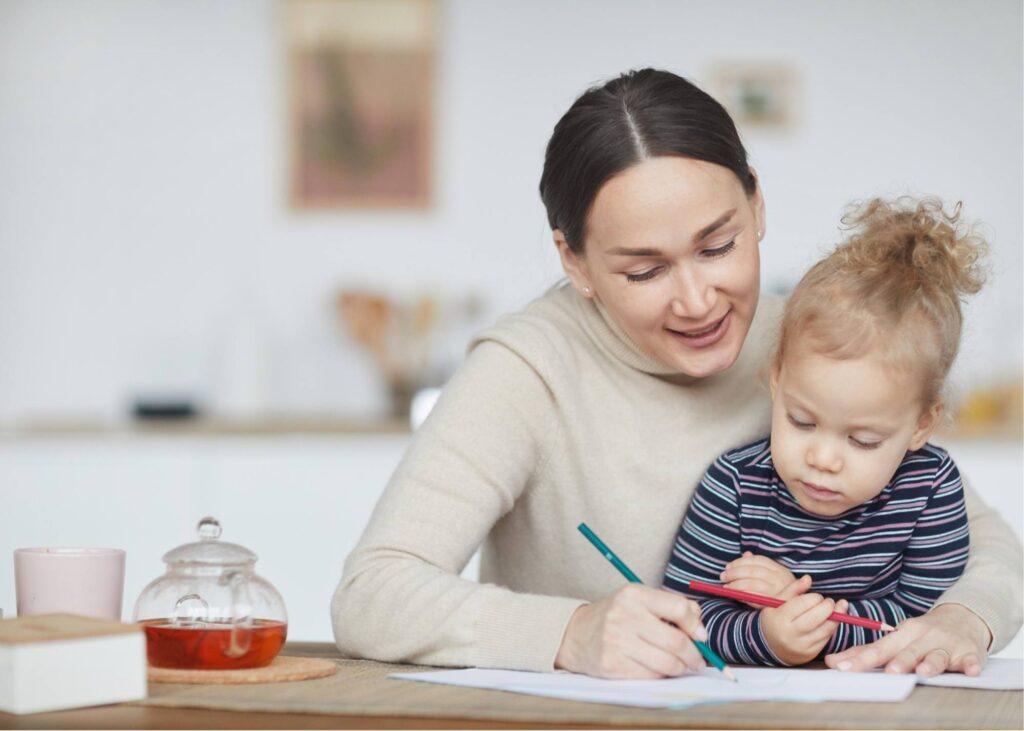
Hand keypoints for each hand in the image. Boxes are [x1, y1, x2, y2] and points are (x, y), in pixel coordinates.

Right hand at [554, 584, 708, 678]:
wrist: (577, 634)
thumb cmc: (617, 616)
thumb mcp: (639, 600)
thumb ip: (672, 607)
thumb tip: (701, 632)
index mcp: (634, 594)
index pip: (679, 608)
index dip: (695, 625)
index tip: (700, 636)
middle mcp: (624, 616)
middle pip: (676, 641)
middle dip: (694, 656)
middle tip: (697, 660)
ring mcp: (616, 642)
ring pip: (667, 663)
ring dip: (680, 668)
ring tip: (678, 666)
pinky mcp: (612, 665)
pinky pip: (651, 677)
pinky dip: (661, 676)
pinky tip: (657, 669)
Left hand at [720, 551, 796, 600]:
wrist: (794, 614)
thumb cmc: (781, 593)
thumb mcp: (773, 577)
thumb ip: (759, 566)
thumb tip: (746, 554)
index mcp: (780, 569)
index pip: (758, 560)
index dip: (741, 562)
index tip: (728, 566)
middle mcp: (781, 579)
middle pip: (753, 571)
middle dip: (735, 572)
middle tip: (723, 576)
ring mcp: (778, 591)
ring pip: (753, 583)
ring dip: (736, 584)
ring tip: (726, 586)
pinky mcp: (773, 604)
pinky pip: (754, 597)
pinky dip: (742, 595)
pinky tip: (734, 595)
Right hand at [761, 575, 845, 665]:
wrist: (772, 646)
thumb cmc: (775, 619)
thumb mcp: (777, 602)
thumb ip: (793, 589)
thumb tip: (808, 578)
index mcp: (779, 619)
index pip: (803, 604)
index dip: (815, 597)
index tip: (817, 596)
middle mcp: (790, 634)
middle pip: (816, 617)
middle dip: (828, 606)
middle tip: (829, 601)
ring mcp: (801, 646)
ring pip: (825, 629)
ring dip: (835, 616)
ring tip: (837, 608)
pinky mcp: (811, 653)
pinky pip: (827, 638)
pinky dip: (832, 627)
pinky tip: (832, 619)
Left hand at [825, 603, 989, 676]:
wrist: (962, 619)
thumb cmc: (921, 635)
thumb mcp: (895, 639)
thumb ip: (866, 653)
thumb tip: (832, 661)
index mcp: (902, 634)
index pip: (879, 648)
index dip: (862, 658)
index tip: (843, 667)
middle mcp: (923, 637)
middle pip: (909, 650)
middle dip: (899, 660)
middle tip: (890, 671)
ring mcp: (947, 644)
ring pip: (937, 655)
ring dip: (931, 663)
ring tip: (923, 672)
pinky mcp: (970, 653)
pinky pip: (971, 660)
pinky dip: (971, 665)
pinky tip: (971, 671)